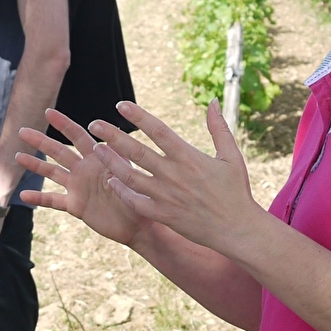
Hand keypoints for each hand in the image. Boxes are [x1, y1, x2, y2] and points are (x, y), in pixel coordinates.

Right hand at [17, 109, 148, 247]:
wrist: (140, 224)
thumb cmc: (141, 195)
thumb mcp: (129, 173)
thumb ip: (117, 157)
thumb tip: (110, 138)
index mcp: (98, 158)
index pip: (78, 136)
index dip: (63, 124)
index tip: (49, 112)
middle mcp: (85, 170)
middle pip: (58, 152)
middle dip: (41, 141)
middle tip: (22, 131)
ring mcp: (78, 187)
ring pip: (52, 173)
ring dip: (35, 165)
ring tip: (18, 156)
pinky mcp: (76, 206)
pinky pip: (54, 201)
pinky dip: (39, 198)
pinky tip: (23, 196)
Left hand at [86, 99, 263, 252]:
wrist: (237, 229)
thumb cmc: (236, 191)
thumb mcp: (231, 156)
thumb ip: (218, 127)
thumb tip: (213, 100)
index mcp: (189, 157)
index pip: (158, 130)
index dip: (138, 116)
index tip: (121, 105)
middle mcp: (174, 175)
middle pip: (137, 151)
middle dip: (113, 136)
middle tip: (94, 123)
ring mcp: (166, 196)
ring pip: (130, 176)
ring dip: (111, 162)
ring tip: (96, 150)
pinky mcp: (163, 215)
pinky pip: (135, 201)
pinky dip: (121, 191)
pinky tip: (110, 181)